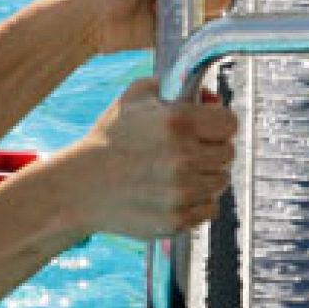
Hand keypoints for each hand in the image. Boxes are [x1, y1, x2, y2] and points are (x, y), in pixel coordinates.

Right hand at [58, 77, 237, 238]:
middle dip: (212, 151)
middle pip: (228, 155)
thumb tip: (207, 96)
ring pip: (220, 182)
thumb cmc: (106, 142)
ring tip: (178, 175)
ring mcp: (180, 192)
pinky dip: (197, 203)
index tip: (208, 129)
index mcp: (177, 122)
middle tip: (190, 153)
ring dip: (205, 177)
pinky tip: (174, 195)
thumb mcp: (132, 100)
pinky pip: (209, 209)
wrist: (78, 189)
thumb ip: (170, 87)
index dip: (219, 124)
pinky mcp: (175, 220)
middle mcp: (182, 158)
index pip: (230, 124)